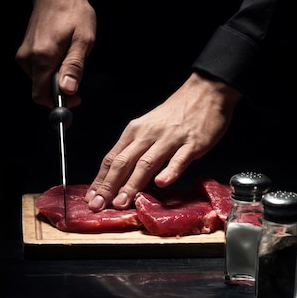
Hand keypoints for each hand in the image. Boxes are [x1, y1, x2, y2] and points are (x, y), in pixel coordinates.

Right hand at [15, 0, 96, 108]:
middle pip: (41, 88)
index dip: (58, 102)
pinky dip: (51, 68)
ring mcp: (24, 53)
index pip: (41, 95)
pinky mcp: (25, 49)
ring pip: (40, 79)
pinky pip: (38, 68)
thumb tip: (68, 90)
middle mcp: (28, 57)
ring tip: (71, 56)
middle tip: (78, 78)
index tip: (75, 99)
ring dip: (57, 76)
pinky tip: (63, 52)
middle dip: (60, 89)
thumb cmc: (73, 11)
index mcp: (42, 57)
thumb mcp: (83, 39)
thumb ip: (74, 66)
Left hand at [85, 71, 242, 210]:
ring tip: (122, 202)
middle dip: (109, 186)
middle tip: (99, 206)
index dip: (100, 180)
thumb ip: (137, 149)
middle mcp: (148, 135)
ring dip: (132, 184)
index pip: (112, 158)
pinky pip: (179, 159)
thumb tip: (121, 176)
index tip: (91, 199)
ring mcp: (170, 139)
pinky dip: (169, 172)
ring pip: (147, 163)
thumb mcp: (149, 126)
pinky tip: (161, 183)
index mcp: (135, 131)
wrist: (206, 91)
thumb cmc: (176, 112)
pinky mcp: (192, 144)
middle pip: (124, 162)